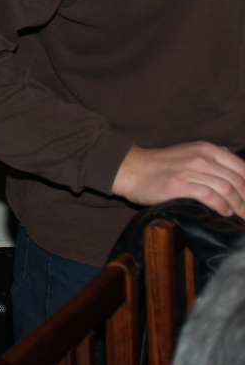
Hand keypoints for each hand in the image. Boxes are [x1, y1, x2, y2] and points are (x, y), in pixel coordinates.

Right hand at [112, 142, 244, 217]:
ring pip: (227, 190)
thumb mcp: (188, 151)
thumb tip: (231, 156)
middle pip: (238, 181)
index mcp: (207, 149)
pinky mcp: (181, 185)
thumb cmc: (159, 164)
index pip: (242, 168)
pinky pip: (210, 197)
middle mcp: (202, 158)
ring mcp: (192, 171)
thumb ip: (210, 155)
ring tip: (240, 216)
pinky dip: (221, 207)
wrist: (131, 169)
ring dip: (238, 206)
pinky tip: (225, 212)